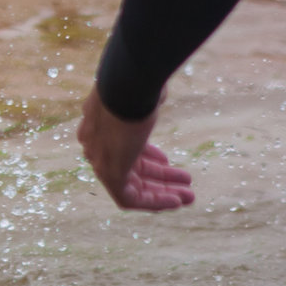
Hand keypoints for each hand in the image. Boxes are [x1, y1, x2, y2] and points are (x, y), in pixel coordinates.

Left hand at [75, 90, 195, 211]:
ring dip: (162, 192)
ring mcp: (100, 160)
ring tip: (189, 196)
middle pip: (130, 169)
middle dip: (161, 178)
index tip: (166, 161)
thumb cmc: (137, 84)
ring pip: (132, 186)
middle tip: (186, 183)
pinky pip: (129, 198)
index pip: (122, 148)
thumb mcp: (140, 93)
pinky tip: (176, 201)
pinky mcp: (108, 173)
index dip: (147, 157)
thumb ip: (144, 99)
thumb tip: (158, 90)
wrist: (126, 85)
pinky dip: (154, 202)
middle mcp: (96, 144)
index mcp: (100, 125)